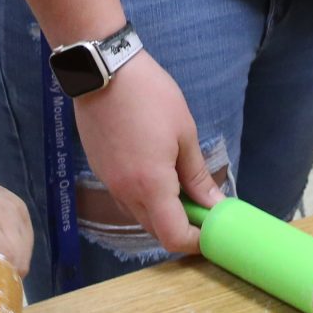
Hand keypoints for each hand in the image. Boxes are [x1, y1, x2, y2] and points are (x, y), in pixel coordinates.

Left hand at [0, 147, 33, 269]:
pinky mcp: (17, 203)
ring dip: (13, 260)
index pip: (7, 257)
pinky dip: (18, 246)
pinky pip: (26, 233)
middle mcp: (2, 211)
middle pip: (20, 256)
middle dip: (7, 274)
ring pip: (26, 246)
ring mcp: (12, 205)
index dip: (0, 278)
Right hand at [69, 53, 219, 256]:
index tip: (212, 230)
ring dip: (161, 212)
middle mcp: (126, 193)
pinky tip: (156, 172)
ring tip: (180, 185)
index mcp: (151, 186)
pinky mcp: (100, 171)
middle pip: (155, 231)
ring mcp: (109, 183)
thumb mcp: (184, 132)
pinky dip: (143, 197)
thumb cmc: (151, 96)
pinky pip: (125, 197)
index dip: (195, 242)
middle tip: (201, 207)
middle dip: (180, 227)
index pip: (173, 237)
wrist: (103, 70)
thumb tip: (213, 204)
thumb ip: (196, 175)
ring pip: (138, 215)